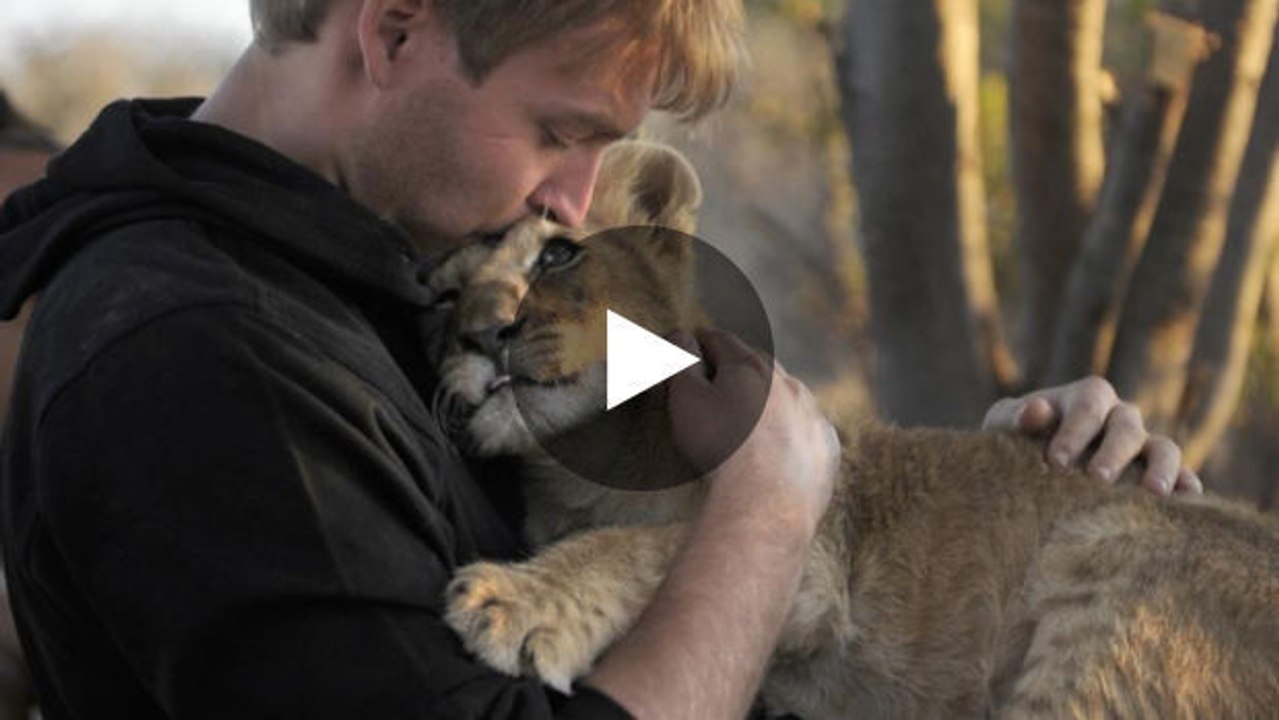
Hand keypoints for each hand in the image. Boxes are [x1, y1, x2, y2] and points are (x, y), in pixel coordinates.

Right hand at [667, 328, 837, 536]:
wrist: (768, 502)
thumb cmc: (720, 449)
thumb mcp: (686, 400)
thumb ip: (682, 363)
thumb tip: (683, 335)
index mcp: (749, 366)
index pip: (720, 340)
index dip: (702, 341)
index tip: (693, 344)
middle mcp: (787, 383)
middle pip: (758, 363)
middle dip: (737, 365)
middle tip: (718, 376)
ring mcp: (812, 413)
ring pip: (788, 394)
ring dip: (768, 397)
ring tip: (749, 415)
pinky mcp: (827, 445)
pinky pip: (807, 428)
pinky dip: (792, 430)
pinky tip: (779, 447)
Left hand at [982, 376, 1202, 495]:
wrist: (1025, 465)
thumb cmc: (1015, 439)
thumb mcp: (1005, 425)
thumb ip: (1016, 417)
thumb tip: (1036, 410)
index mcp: (1087, 397)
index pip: (1088, 405)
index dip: (1074, 431)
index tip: (1054, 461)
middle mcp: (1120, 416)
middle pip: (1127, 426)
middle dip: (1113, 452)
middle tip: (1096, 479)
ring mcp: (1143, 445)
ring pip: (1164, 448)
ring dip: (1161, 468)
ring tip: (1152, 493)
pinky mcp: (1157, 473)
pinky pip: (1182, 476)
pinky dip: (1187, 486)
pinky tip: (1187, 503)